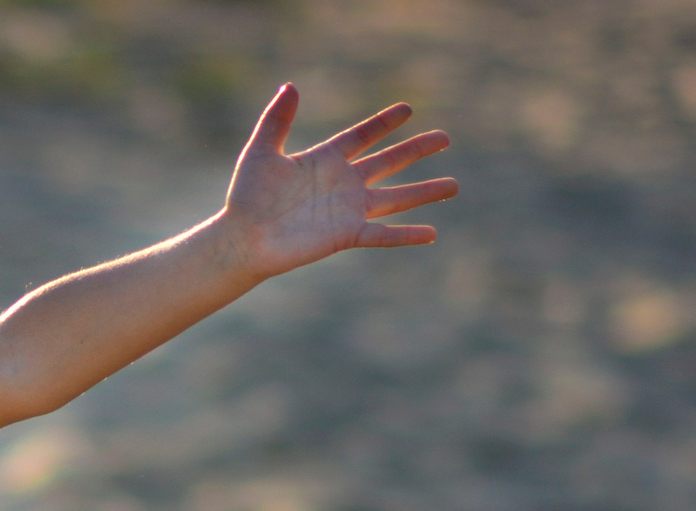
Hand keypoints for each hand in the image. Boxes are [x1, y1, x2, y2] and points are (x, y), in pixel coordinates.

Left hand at [221, 86, 456, 279]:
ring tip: (454, 185)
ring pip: (395, 197)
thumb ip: (277, 120)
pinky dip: (406, 234)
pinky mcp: (345, 235)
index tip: (407, 109)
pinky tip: (431, 234)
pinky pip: (382, 234)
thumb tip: (290, 86)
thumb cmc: (247, 197)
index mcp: (325, 161)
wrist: (242, 238)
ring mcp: (347, 210)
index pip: (362, 137)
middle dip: (416, 150)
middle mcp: (342, 184)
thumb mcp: (261, 152)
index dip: (384, 124)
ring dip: (424, 192)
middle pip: (388, 162)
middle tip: (445, 138)